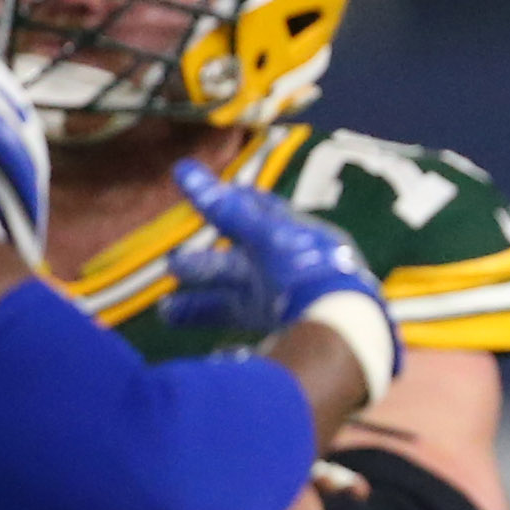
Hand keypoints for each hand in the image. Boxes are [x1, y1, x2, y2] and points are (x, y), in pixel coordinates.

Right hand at [163, 160, 387, 350]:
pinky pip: (246, 330)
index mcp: (296, 237)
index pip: (261, 213)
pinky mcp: (281, 334)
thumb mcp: (267, 237)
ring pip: (236, 301)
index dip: (231, 204)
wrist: (344, 332)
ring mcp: (287, 304)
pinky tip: (200, 338)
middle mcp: (291, 269)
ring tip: (165, 309)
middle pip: (240, 264)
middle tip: (172, 265)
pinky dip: (222, 332)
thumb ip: (227, 210)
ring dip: (200, 305)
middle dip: (205, 265)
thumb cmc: (308, 273)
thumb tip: (184, 171)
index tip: (204, 195)